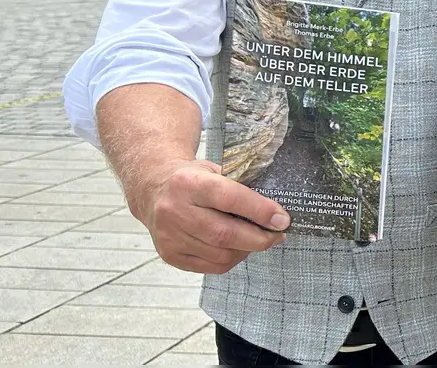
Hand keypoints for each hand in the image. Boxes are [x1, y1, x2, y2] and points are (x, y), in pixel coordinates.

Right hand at [130, 158, 288, 274]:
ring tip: (258, 240)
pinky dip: (231, 260)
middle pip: (225, 234)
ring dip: (247, 250)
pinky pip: (210, 266)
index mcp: (189, 183)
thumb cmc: (194, 179)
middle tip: (278, 235)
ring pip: (220, 254)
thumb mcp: (215, 170)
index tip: (283, 219)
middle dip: (259, 238)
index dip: (260, 211)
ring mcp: (169, 236)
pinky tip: (238, 248)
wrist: (154, 190)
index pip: (230, 198)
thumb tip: (276, 213)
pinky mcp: (169, 255)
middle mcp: (174, 210)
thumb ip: (241, 187)